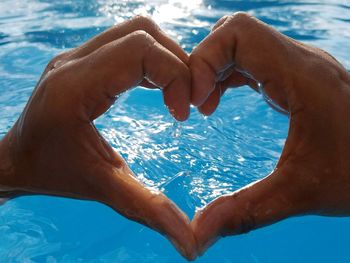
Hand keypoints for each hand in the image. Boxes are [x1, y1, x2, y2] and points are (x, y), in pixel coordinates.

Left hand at [0, 16, 195, 259]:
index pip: (141, 50)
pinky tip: (158, 87)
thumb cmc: (52, 174)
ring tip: (174, 95)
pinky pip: (128, 42)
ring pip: (137, 32)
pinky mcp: (83, 59)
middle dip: (176, 64)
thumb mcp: (102, 189)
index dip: (175, 76)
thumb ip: (147, 208)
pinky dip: (152, 60)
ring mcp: (77, 56)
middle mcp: (74, 61)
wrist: (15, 159)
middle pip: (143, 33)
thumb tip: (192, 242)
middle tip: (185, 102)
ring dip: (165, 59)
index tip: (182, 115)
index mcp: (75, 87)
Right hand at [190, 12, 349, 254]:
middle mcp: (300, 62)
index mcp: (301, 77)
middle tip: (193, 105)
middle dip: (204, 64)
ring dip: (214, 69)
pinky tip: (217, 103)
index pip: (238, 34)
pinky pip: (250, 60)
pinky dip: (226, 76)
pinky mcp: (295, 77)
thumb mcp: (301, 195)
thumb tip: (197, 234)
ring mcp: (299, 67)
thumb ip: (245, 212)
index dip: (204, 61)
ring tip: (202, 106)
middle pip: (235, 32)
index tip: (193, 103)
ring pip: (242, 43)